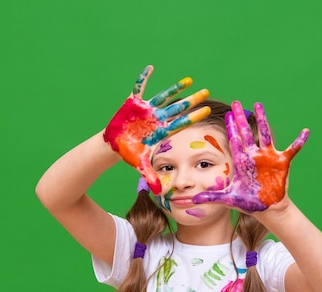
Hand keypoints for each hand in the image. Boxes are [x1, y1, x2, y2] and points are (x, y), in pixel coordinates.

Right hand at [103, 65, 209, 193]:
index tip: (208, 111)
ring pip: (164, 97)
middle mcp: (157, 119)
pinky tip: (150, 68)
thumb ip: (151, 176)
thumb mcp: (140, 165)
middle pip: (178, 108)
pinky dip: (143, 78)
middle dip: (191, 101)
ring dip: (175, 89)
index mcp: (161, 131)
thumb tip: (159, 193)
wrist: (113, 145)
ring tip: (189, 81)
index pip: (181, 123)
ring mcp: (147, 110)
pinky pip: (139, 88)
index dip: (194, 117)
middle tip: (207, 92)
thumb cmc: (129, 154)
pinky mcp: (134, 103)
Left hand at [193, 101, 308, 211]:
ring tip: (258, 105)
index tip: (227, 114)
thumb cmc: (247, 203)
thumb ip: (211, 197)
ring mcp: (268, 157)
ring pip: (264, 134)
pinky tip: (305, 132)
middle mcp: (254, 155)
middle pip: (246, 132)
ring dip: (262, 119)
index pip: (235, 141)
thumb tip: (192, 200)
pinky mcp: (282, 163)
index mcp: (242, 161)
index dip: (231, 128)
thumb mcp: (228, 198)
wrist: (266, 209)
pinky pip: (292, 149)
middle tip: (236, 103)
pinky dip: (299, 141)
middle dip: (241, 118)